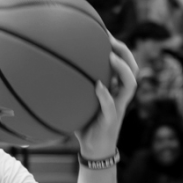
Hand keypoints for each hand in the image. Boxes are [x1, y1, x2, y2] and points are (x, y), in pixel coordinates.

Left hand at [76, 35, 137, 158]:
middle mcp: (120, 95)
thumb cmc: (85, 125)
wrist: (93, 150)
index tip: (105, 32)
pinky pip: (111, 105)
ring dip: (122, 68)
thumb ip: (72, 88)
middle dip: (125, 51)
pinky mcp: (112, 120)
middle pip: (133, 68)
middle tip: (111, 39)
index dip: (118, 47)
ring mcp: (118, 107)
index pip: (123, 64)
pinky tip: (98, 85)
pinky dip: (105, 95)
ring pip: (130, 84)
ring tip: (111, 56)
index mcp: (115, 89)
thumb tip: (49, 72)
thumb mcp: (79, 102)